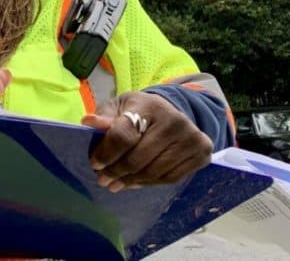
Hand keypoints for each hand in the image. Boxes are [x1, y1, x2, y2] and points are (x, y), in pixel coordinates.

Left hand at [81, 91, 211, 191]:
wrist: (173, 114)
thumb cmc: (139, 112)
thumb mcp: (119, 107)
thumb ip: (105, 117)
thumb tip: (88, 122)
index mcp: (149, 105)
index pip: (124, 134)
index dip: (106, 152)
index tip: (94, 163)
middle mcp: (174, 120)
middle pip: (138, 158)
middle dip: (115, 172)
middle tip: (103, 179)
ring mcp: (191, 137)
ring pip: (153, 172)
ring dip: (130, 182)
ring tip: (115, 184)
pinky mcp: (201, 153)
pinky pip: (169, 178)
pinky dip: (148, 184)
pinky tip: (135, 183)